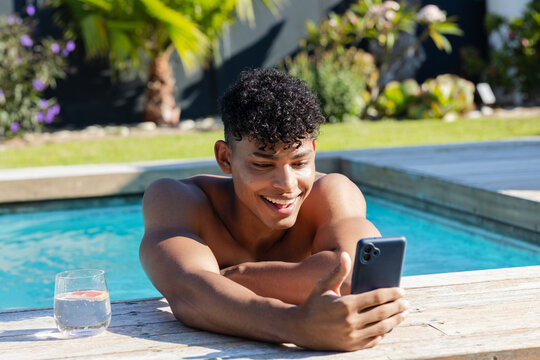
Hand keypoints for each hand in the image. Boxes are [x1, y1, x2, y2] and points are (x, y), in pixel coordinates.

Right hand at [289, 252, 408, 350]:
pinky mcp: (350, 347)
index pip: (376, 297)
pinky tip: (388, 327)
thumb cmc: (312, 304)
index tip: (401, 290)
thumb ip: (338, 271)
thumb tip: (347, 255)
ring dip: (395, 320)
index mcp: (345, 305)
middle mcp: (350, 322)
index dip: (391, 293)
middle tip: (406, 302)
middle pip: (382, 313)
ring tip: (403, 314)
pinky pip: (372, 340)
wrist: (299, 329)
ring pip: (381, 328)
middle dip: (397, 307)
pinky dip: (382, 333)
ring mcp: (351, 336)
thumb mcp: (322, 286)